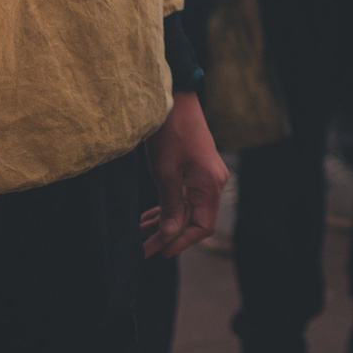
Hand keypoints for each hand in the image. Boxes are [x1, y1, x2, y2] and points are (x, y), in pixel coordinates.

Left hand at [136, 92, 226, 257]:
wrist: (174, 101)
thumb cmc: (170, 135)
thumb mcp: (166, 175)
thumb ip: (171, 207)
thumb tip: (170, 235)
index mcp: (210, 186)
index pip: (202, 226)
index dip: (181, 242)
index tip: (159, 251)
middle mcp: (212, 183)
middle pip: (193, 219)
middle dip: (168, 234)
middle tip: (143, 248)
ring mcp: (205, 175)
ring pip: (186, 208)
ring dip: (165, 221)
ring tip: (140, 233)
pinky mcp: (195, 169)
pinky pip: (184, 195)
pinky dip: (167, 207)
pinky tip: (149, 216)